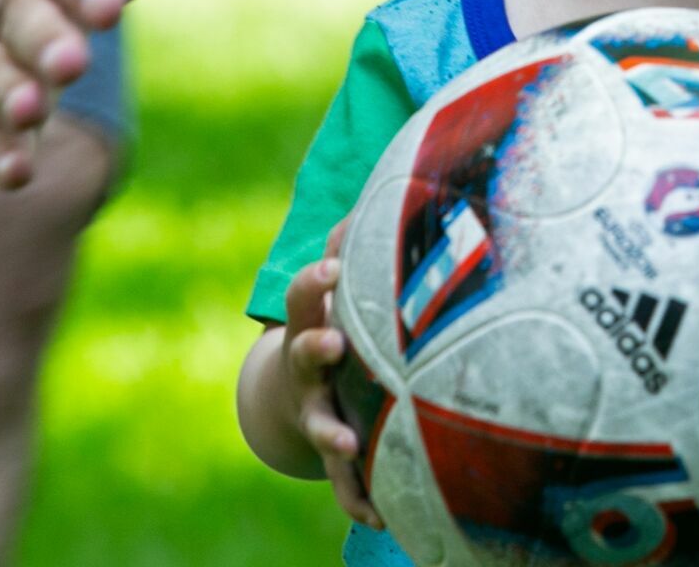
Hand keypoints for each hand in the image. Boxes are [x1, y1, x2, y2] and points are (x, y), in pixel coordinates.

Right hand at [279, 220, 384, 528]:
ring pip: (319, 420)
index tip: (337, 266)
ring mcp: (318, 408)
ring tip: (344, 440)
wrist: (299, 388)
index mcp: (315, 318)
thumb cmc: (339, 316)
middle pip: (306, 353)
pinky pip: (347, 480)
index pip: (307, 294)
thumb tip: (398, 180)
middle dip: (316, 347)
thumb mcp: (344, 283)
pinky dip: (359, 498)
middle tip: (333, 342)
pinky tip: (380, 517)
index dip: (318, 280)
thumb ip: (362, 242)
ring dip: (330, 429)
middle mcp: (310, 366)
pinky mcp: (337, 449)